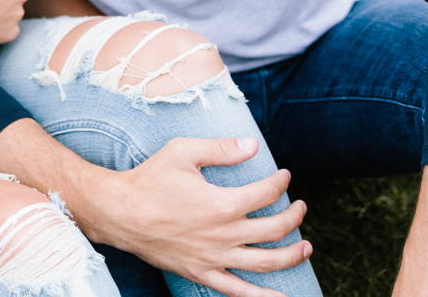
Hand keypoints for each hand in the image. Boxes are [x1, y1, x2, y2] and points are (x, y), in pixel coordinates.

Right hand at [87, 137, 311, 296]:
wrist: (121, 213)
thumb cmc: (150, 179)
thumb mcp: (183, 152)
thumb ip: (221, 148)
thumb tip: (253, 145)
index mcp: (222, 203)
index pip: (266, 193)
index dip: (281, 182)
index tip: (284, 175)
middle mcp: (223, 234)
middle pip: (274, 229)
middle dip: (294, 216)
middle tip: (300, 206)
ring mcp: (214, 258)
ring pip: (265, 262)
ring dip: (292, 256)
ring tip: (306, 247)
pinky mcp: (202, 273)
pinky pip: (238, 291)